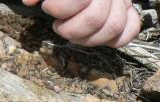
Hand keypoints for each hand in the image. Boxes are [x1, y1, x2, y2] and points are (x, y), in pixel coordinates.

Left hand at [23, 0, 140, 47]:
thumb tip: (29, 2)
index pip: (77, 1)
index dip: (59, 8)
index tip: (48, 7)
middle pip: (95, 19)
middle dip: (71, 29)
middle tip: (59, 25)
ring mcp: (122, 1)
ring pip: (113, 28)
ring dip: (88, 39)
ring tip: (73, 32)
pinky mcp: (129, 11)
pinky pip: (130, 32)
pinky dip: (114, 40)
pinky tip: (94, 36)